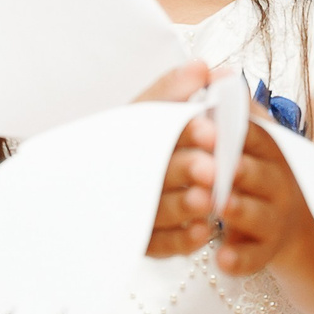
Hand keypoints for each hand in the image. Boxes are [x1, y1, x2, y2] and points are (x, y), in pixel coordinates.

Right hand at [143, 60, 213, 258]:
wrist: (102, 187)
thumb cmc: (144, 142)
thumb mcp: (154, 112)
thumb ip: (177, 90)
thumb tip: (205, 68)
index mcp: (127, 135)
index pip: (149, 127)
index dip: (181, 130)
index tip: (210, 130)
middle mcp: (126, 172)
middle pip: (153, 171)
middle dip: (183, 168)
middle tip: (211, 169)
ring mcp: (130, 208)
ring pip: (155, 210)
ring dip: (182, 205)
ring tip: (208, 200)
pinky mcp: (137, 239)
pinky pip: (156, 245)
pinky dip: (179, 240)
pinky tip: (204, 231)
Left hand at [216, 115, 313, 276]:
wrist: (297, 226)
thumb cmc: (261, 174)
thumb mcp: (258, 141)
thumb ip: (238, 112)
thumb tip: (218, 71)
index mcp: (269, 151)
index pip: (251, 136)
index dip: (229, 130)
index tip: (204, 123)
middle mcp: (276, 184)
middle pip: (257, 174)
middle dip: (236, 169)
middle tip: (216, 165)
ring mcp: (273, 220)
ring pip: (256, 214)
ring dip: (239, 209)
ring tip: (221, 206)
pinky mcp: (264, 253)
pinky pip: (253, 258)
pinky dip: (239, 259)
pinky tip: (222, 259)